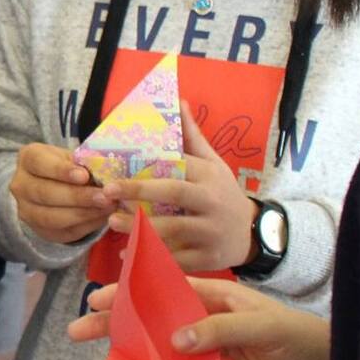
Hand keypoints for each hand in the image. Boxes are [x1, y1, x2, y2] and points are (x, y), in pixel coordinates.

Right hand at [10, 142, 118, 244]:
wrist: (55, 186)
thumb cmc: (67, 167)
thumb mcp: (72, 157)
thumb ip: (83, 164)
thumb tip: (104, 172)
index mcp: (27, 159)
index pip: (40, 164)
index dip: (61, 171)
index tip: (84, 175)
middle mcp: (20, 185)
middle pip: (45, 193)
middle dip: (77, 196)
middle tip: (104, 197)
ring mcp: (27, 211)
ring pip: (52, 217)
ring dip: (83, 213)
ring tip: (107, 207)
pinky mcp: (40, 231)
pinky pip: (63, 232)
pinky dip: (86, 225)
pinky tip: (102, 217)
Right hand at [68, 278, 330, 359]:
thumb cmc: (302, 338)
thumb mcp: (264, 325)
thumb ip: (220, 329)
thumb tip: (175, 339)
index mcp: (215, 298)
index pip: (163, 292)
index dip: (130, 294)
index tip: (98, 298)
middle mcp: (204, 324)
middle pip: (151, 322)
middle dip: (115, 324)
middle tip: (77, 330)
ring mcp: (208, 355)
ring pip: (160, 354)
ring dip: (129, 357)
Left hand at [105, 102, 257, 270]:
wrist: (253, 232)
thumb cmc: (223, 193)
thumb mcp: (213, 163)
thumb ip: (192, 136)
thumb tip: (179, 100)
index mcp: (209, 176)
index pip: (177, 167)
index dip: (148, 167)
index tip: (116, 169)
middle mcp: (211, 202)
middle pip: (174, 194)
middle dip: (138, 192)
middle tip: (106, 193)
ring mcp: (211, 232)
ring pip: (173, 230)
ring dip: (139, 228)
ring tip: (112, 223)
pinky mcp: (208, 258)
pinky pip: (176, 260)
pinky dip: (151, 258)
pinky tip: (128, 255)